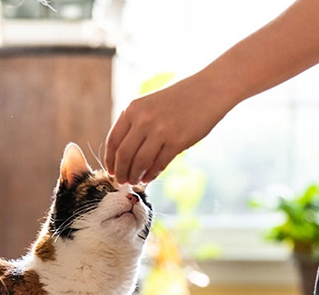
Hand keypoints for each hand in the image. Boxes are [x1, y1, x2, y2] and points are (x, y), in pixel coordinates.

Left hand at [104, 71, 232, 183]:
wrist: (209, 89)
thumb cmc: (178, 99)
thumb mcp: (149, 104)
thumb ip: (135, 124)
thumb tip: (122, 155)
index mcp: (133, 109)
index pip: (113, 141)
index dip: (110, 160)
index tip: (110, 171)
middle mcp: (143, 119)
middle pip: (124, 155)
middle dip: (120, 172)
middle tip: (121, 181)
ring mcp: (160, 130)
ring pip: (140, 163)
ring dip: (135, 176)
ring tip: (135, 181)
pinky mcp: (177, 141)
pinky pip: (159, 164)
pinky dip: (151, 174)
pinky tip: (149, 178)